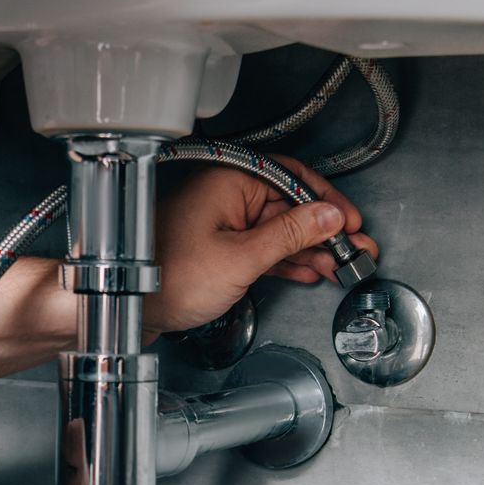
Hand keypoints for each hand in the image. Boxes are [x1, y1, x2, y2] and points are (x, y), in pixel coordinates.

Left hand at [148, 156, 378, 335]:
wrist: (128, 306)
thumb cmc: (166, 277)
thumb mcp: (241, 257)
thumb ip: (289, 235)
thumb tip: (327, 216)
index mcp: (228, 182)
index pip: (291, 178)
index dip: (326, 201)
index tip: (349, 223)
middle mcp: (224, 196)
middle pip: (288, 205)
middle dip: (324, 230)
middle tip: (355, 250)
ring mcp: (221, 223)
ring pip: (278, 230)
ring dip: (310, 249)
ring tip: (340, 265)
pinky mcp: (217, 248)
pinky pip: (262, 247)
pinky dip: (286, 260)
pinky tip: (309, 270)